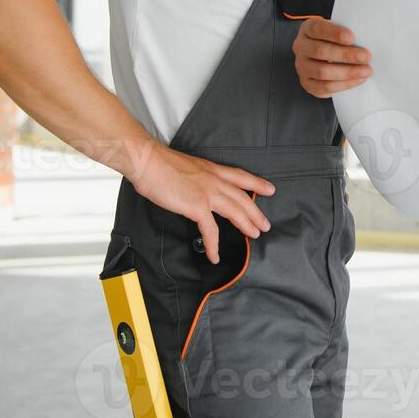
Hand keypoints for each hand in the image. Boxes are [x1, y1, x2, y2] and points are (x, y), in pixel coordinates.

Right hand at [133, 141, 274, 263]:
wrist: (148, 162)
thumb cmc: (160, 164)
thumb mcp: (187, 167)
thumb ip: (196, 178)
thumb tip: (194, 188)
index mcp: (212, 169)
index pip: (240, 176)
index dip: (256, 183)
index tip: (270, 189)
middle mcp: (214, 180)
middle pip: (242, 198)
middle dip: (256, 212)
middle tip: (266, 224)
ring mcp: (208, 193)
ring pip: (235, 211)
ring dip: (246, 224)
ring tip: (255, 235)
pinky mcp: (197, 206)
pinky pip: (210, 230)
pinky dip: (214, 245)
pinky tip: (215, 255)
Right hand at [293, 16, 371, 97]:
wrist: (323, 55)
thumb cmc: (334, 40)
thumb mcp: (337, 30)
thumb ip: (347, 33)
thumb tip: (368, 39)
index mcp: (307, 29)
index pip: (318, 29)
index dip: (335, 33)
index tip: (352, 37)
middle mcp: (301, 47)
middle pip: (321, 51)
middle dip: (346, 55)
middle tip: (366, 57)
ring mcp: (302, 66)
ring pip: (321, 71)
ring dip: (347, 72)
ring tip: (366, 71)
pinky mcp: (307, 83)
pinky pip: (323, 87)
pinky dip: (343, 85)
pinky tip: (358, 80)